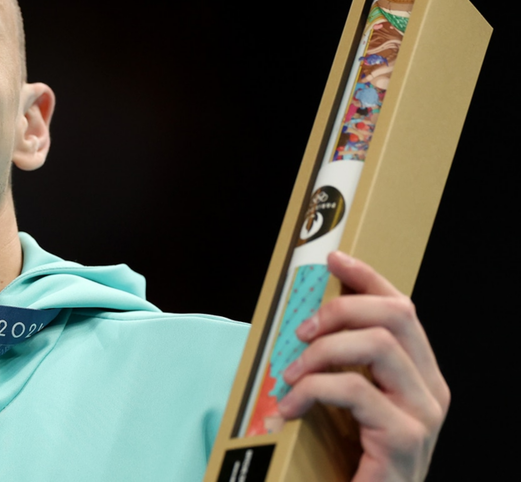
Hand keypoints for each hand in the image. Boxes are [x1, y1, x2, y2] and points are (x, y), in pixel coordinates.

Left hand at [278, 251, 449, 481]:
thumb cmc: (349, 464)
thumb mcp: (345, 406)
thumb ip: (339, 368)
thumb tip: (301, 326)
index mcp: (420, 378)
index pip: (403, 310)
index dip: (368, 278)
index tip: (333, 260)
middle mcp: (431, 392)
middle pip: (396, 316)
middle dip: (339, 310)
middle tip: (299, 332)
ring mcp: (423, 416)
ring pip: (377, 345)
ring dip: (321, 352)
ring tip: (290, 377)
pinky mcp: (403, 441)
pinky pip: (354, 390)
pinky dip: (311, 391)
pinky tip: (289, 410)